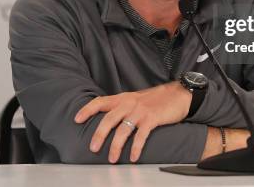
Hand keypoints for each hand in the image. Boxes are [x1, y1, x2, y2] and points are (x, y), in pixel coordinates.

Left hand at [74, 82, 191, 162]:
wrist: (177, 95)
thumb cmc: (155, 100)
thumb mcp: (135, 99)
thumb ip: (121, 107)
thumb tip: (107, 121)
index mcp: (122, 98)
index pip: (100, 101)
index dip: (87, 110)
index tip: (76, 119)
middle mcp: (129, 103)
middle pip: (109, 119)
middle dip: (99, 134)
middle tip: (93, 148)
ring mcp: (140, 111)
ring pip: (123, 129)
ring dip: (116, 146)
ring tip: (112, 158)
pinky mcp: (152, 118)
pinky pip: (141, 135)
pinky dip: (135, 148)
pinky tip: (132, 157)